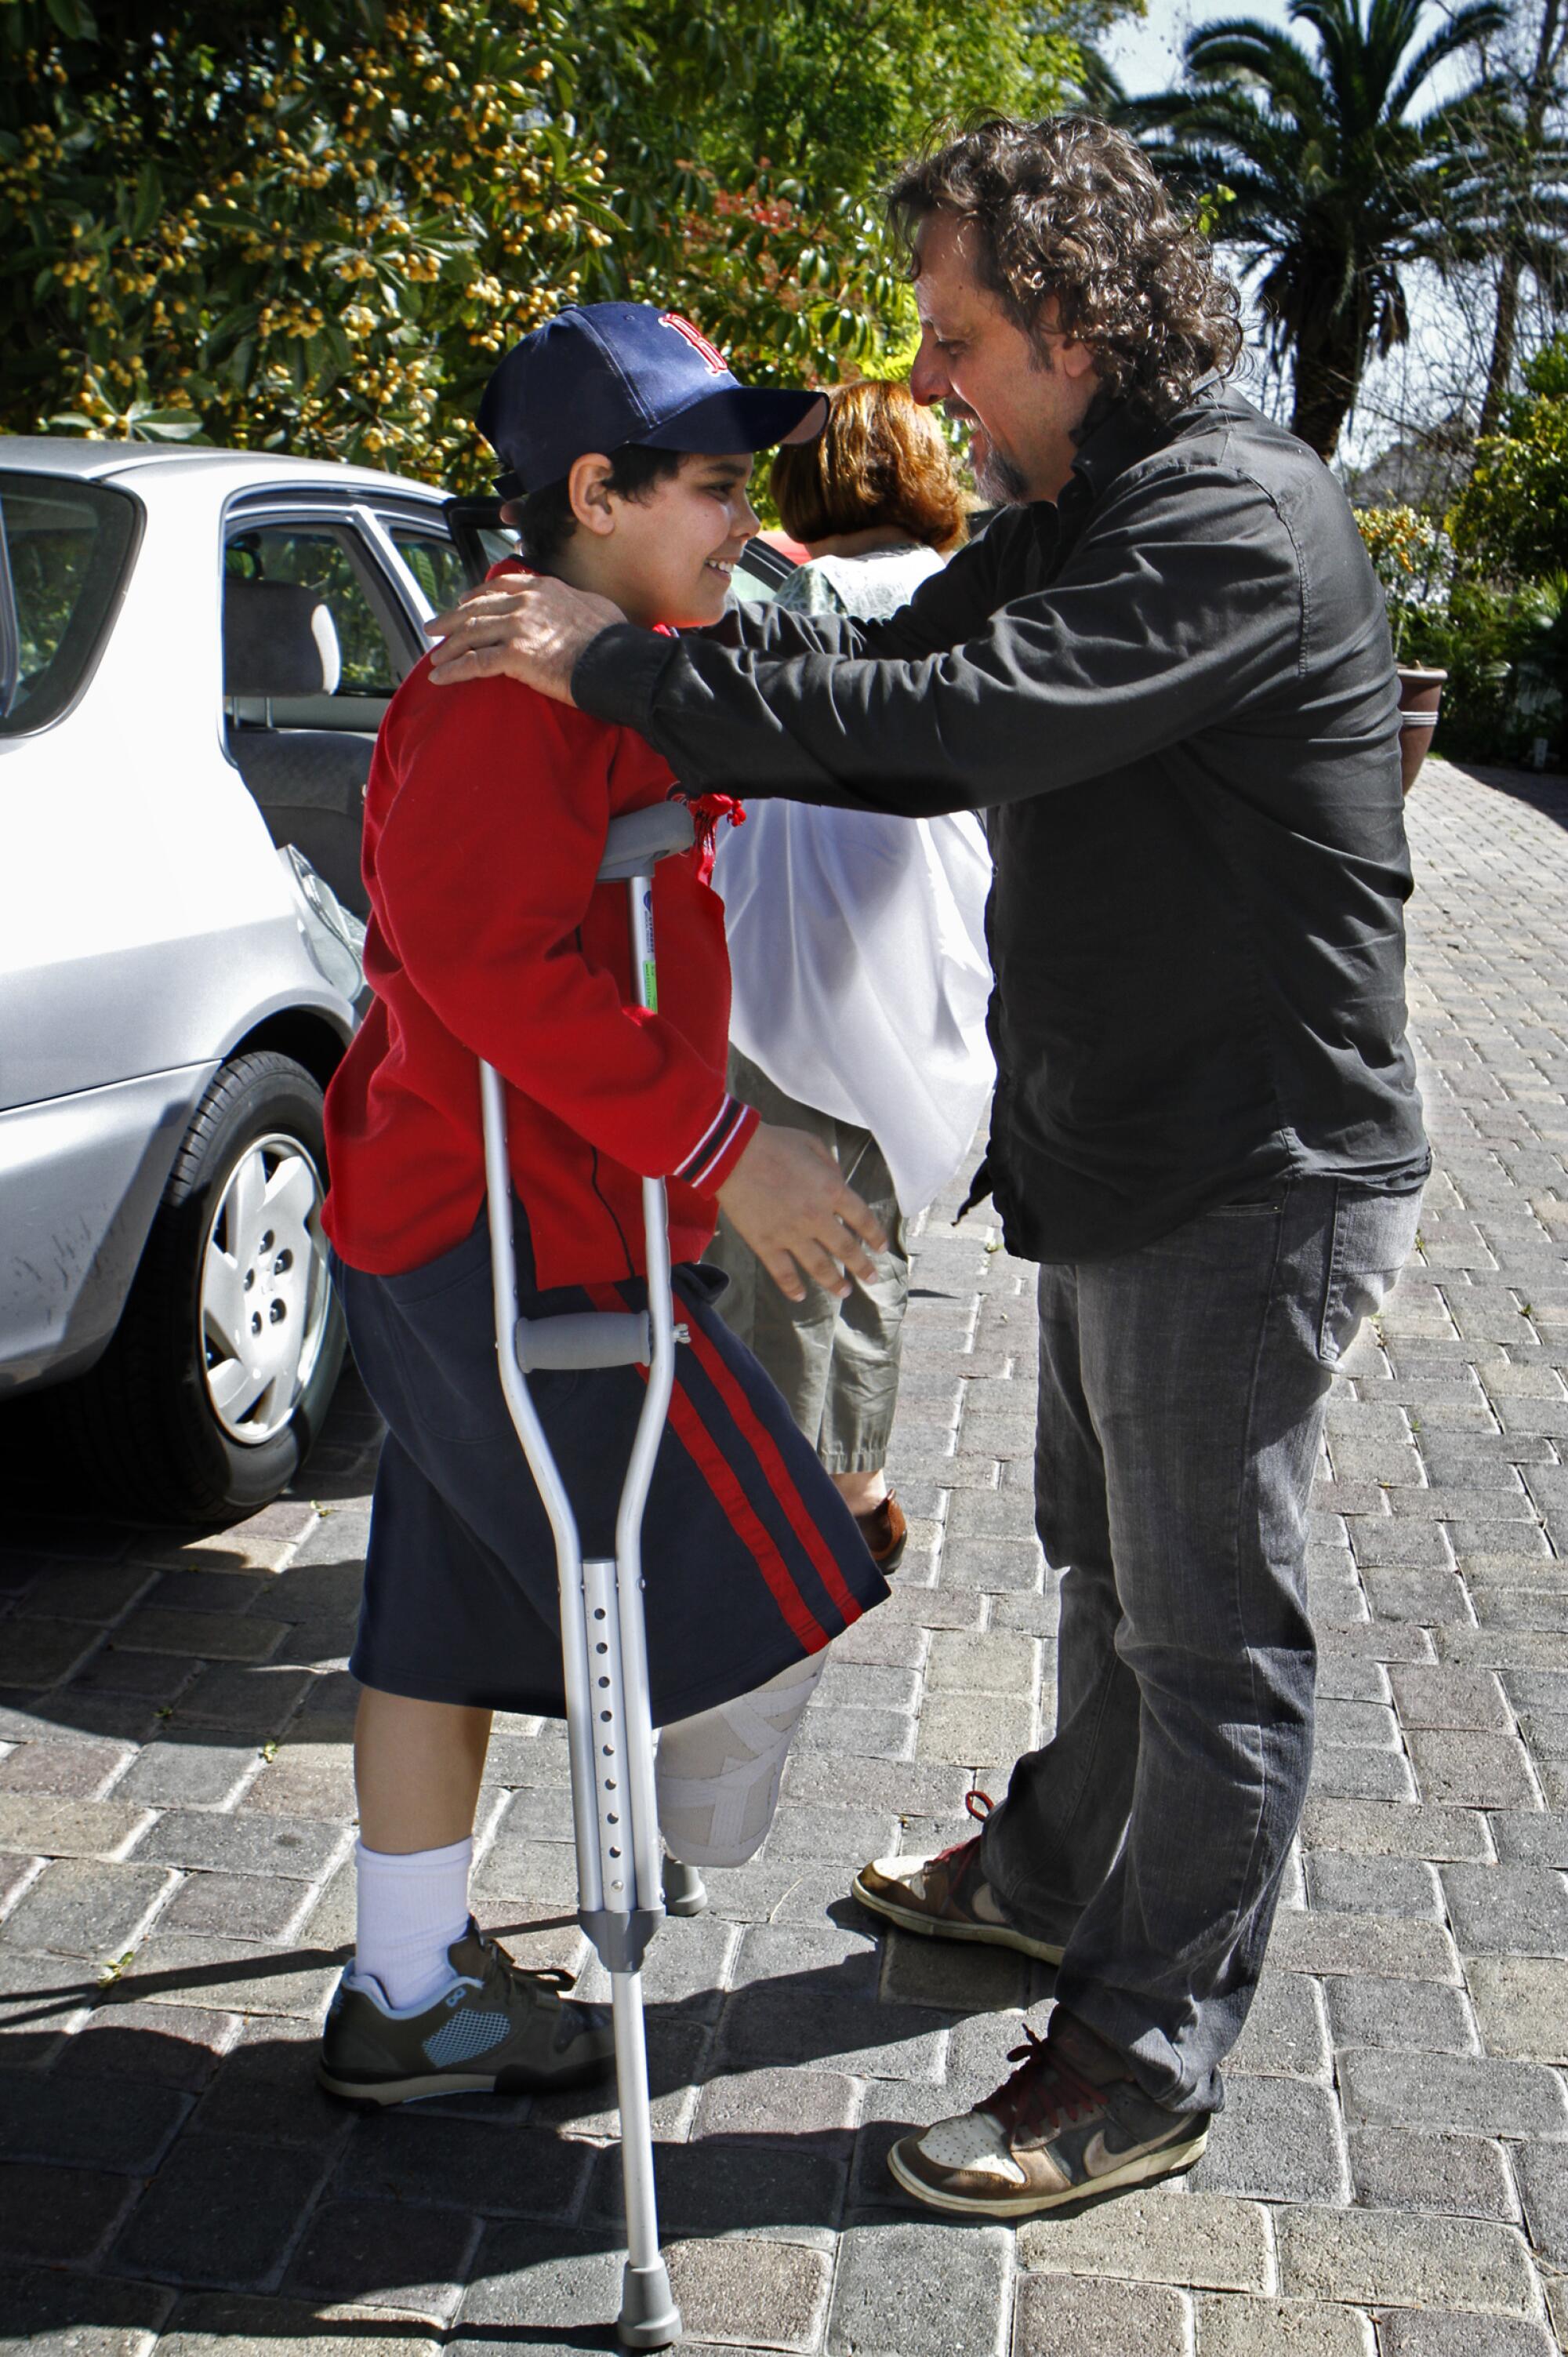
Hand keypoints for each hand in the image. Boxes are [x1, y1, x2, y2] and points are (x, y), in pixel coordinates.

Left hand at [425, 576, 624, 703]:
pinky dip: (453, 671)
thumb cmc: (614, 640)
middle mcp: (525, 603)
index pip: (500, 587)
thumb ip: (575, 601)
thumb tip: (579, 606)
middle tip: (432, 628)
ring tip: (434, 658)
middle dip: (450, 619)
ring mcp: (517, 627)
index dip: (476, 595)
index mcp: (543, 588)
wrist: (617, 661)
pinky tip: (439, 678)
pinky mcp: (514, 655)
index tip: (462, 602)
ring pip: (471, 634)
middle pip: (476, 608)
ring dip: (448, 647)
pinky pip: (474, 663)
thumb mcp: (595, 606)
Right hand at [718, 1122, 887, 1302]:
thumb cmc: (773, 1143)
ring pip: (819, 1266)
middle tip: (871, 1278)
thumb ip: (831, 1167)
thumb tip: (838, 1183)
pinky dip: (791, 1287)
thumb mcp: (812, 1144)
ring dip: (834, 1282)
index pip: (862, 1219)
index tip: (881, 1248)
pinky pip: (782, 1272)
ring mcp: (791, 1234)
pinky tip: (799, 1296)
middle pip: (846, 1248)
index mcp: (832, 1191)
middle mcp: (817, 1217)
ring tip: (844, 1292)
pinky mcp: (766, 1244)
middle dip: (862, 1266)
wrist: (733, 1154)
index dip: (874, 1235)